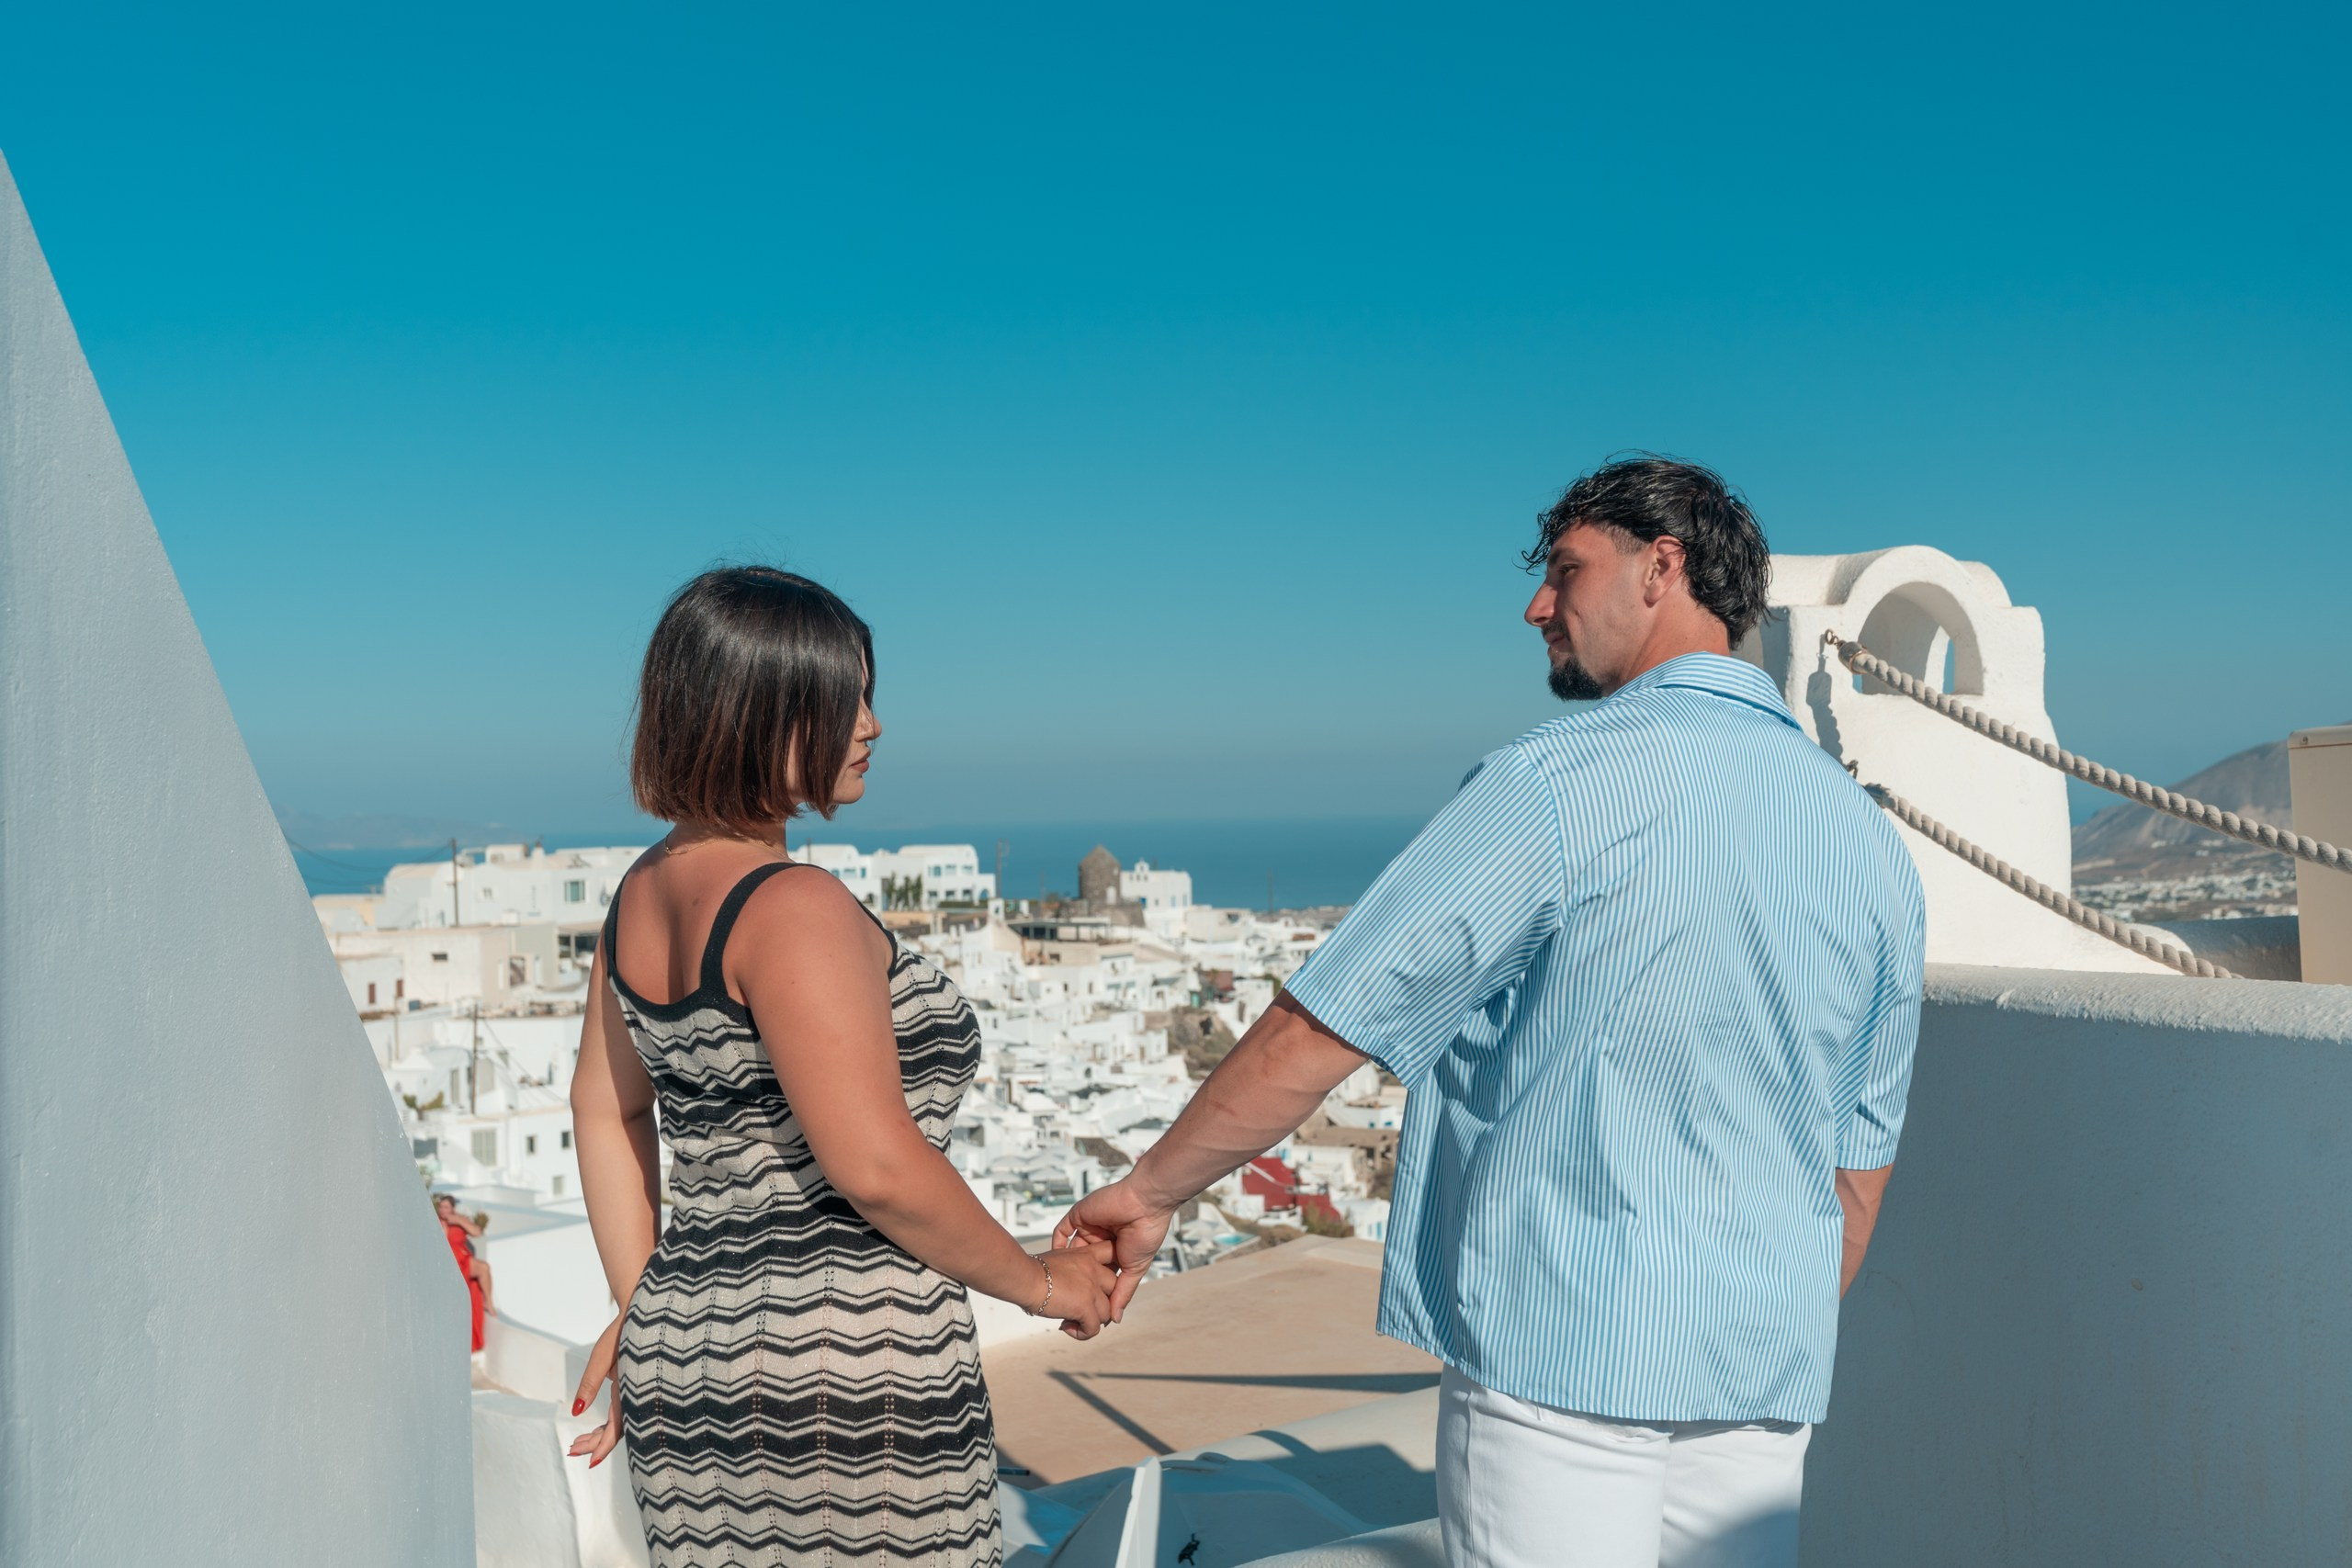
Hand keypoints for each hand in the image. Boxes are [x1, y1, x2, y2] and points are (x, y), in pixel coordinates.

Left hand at [565, 1314, 623, 1467]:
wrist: (646, 1309)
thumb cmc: (625, 1330)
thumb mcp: (602, 1356)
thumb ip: (590, 1383)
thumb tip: (575, 1411)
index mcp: (632, 1388)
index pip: (619, 1426)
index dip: (604, 1446)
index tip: (590, 1462)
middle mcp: (637, 1393)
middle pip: (618, 1429)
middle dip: (594, 1443)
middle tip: (571, 1449)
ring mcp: (637, 1391)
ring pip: (620, 1423)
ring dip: (599, 1435)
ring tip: (576, 1443)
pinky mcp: (634, 1387)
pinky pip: (622, 1413)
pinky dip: (606, 1424)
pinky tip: (593, 1428)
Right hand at [1031, 1241, 1119, 1339]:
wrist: (1024, 1277)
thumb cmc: (1033, 1269)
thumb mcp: (1059, 1257)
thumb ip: (1073, 1268)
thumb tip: (1074, 1286)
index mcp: (1087, 1255)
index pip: (1113, 1254)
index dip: (1112, 1271)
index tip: (1102, 1285)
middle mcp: (1094, 1270)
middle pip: (1116, 1289)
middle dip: (1105, 1303)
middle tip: (1088, 1310)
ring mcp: (1092, 1289)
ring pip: (1107, 1313)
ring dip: (1091, 1321)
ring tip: (1072, 1321)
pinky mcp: (1085, 1306)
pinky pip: (1094, 1328)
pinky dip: (1082, 1333)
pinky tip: (1066, 1327)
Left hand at [1056, 1178, 1176, 1322]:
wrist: (1144, 1204)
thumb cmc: (1145, 1235)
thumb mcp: (1135, 1269)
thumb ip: (1122, 1293)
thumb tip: (1113, 1320)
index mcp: (1115, 1254)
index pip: (1098, 1277)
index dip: (1092, 1291)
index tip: (1083, 1310)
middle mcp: (1100, 1242)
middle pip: (1082, 1266)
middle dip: (1074, 1281)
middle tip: (1063, 1299)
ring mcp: (1089, 1228)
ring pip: (1070, 1251)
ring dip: (1062, 1265)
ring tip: (1053, 1283)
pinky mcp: (1079, 1216)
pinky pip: (1062, 1231)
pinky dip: (1057, 1244)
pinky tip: (1054, 1259)